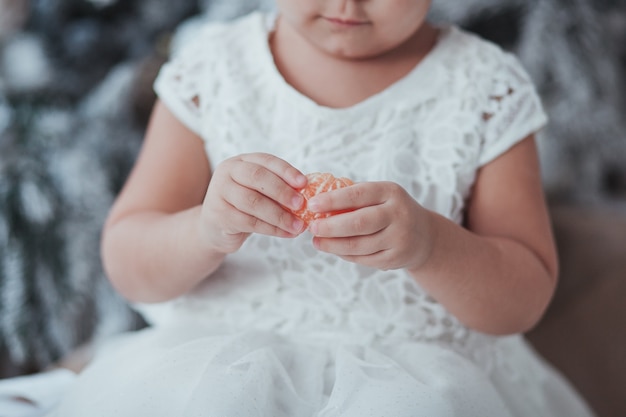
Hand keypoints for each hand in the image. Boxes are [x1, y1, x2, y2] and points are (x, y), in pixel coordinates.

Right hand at [199, 153, 307, 253]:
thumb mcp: (258, 191)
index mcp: (240, 162)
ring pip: (254, 202)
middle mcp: (227, 173)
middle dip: (283, 191)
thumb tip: (308, 192)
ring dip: (280, 216)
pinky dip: (272, 229)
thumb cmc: (244, 206)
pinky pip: (250, 222)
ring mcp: (220, 193)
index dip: (286, 171)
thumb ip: (278, 187)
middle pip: (258, 178)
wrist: (215, 228)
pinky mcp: (219, 215)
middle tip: (301, 205)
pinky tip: (287, 234)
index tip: (304, 183)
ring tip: (298, 226)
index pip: (266, 161)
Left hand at [308, 181, 434, 271]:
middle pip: (358, 223)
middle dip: (330, 226)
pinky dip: (344, 254)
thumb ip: (354, 196)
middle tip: (312, 227)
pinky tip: (333, 249)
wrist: (424, 237)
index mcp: (391, 192)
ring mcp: (398, 238)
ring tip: (317, 241)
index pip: (358, 194)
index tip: (312, 204)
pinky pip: (362, 259)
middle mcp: (398, 214)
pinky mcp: (394, 259)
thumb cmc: (391, 211)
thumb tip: (317, 200)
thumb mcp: (381, 196)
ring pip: (358, 245)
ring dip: (332, 245)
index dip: (333, 200)